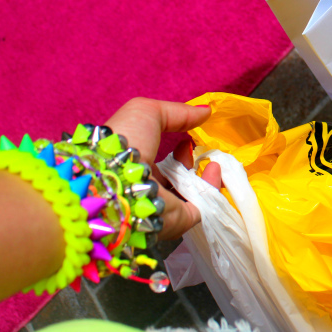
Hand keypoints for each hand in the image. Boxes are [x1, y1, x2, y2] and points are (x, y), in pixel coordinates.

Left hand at [105, 97, 220, 239]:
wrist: (118, 176)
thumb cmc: (124, 140)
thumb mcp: (146, 112)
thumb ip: (178, 112)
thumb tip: (206, 112)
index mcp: (130, 168)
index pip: (156, 164)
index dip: (174, 150)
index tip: (187, 138)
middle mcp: (145, 189)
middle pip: (174, 180)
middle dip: (188, 164)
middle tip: (195, 149)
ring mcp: (161, 206)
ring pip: (191, 194)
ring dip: (203, 176)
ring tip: (211, 159)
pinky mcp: (178, 220)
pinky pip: (202, 205)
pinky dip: (212, 186)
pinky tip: (213, 168)